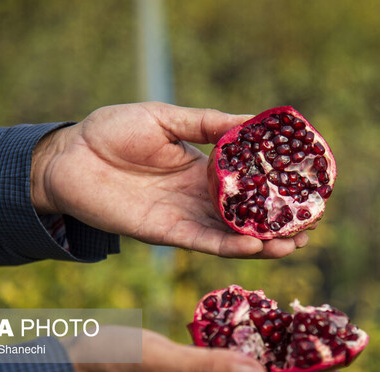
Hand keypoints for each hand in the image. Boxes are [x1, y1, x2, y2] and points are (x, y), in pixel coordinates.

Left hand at [30, 102, 308, 257]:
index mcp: (203, 168)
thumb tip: (254, 118)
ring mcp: (184, 216)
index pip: (249, 182)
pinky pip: (202, 242)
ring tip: (294, 243)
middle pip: (247, 215)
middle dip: (278, 223)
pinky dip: (228, 245)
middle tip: (310, 227)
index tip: (307, 190)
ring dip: (263, 241)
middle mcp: (199, 197)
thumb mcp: (167, 118)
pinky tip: (255, 245)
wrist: (69, 156)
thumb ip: (209, 123)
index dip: (277, 188)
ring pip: (230, 234)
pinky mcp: (165, 233)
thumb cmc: (113, 130)